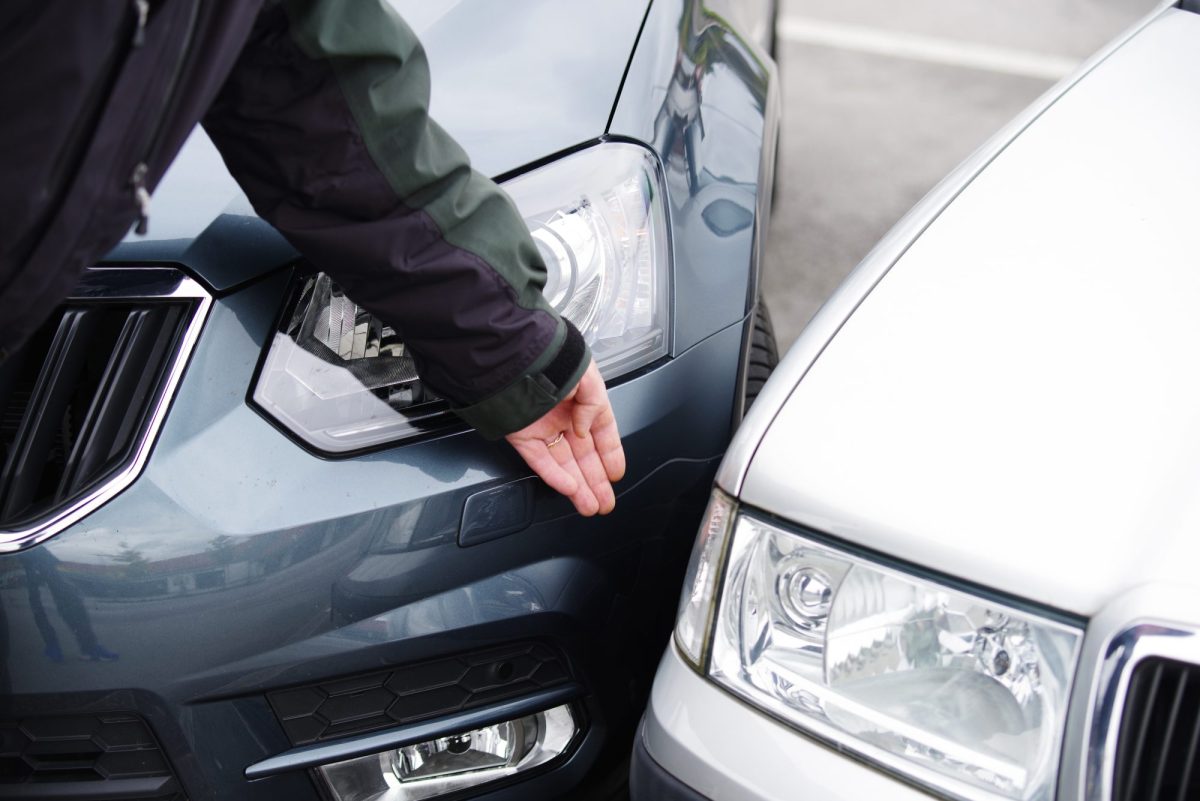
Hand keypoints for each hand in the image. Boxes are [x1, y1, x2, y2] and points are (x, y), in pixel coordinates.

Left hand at [505, 360, 624, 515]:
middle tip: (606, 503)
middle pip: (584, 457)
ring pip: (564, 465)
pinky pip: (540, 461)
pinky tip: (571, 489)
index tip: (617, 475)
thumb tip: (586, 430)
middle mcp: (564, 417)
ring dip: (579, 487)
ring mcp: (544, 428)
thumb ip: (594, 406)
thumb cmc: (553, 357)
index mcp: (583, 401)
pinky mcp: (522, 436)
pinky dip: (555, 476)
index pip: (602, 434)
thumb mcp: (588, 376)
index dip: (611, 456)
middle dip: (596, 482)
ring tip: (591, 506)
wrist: (516, 355)